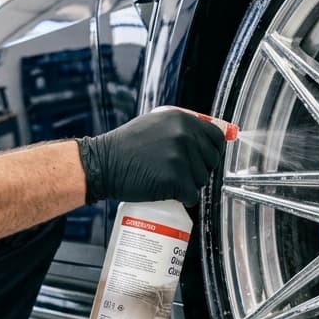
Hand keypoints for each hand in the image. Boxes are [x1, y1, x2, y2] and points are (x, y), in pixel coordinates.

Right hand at [76, 110, 226, 204]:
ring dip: (189, 185)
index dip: (212, 151)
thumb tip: (207, 137)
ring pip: (202, 180)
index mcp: (182, 120)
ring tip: (167, 180)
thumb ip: (179, 127)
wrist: (103, 163)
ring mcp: (181, 158)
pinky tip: (170, 194)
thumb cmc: (126, 146)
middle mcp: (184, 135)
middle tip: (179, 173)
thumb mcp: (155, 124)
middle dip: (199, 170)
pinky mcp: (175, 179)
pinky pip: (192, 195)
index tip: (205, 160)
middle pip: (211, 161)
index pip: (216, 138)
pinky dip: (183, 199)